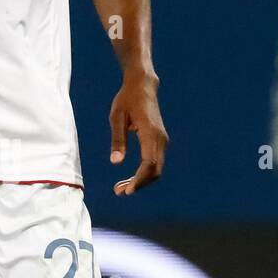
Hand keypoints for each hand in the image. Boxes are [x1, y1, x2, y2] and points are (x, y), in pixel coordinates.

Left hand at [109, 70, 167, 195]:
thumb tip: (116, 162)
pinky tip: (129, 179)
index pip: (149, 163)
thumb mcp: (116, 117)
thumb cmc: (127, 99)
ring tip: (120, 188)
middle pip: (155, 171)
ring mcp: (162, 140)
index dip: (139, 179)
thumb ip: (117, 139)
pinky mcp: (159, 141)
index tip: (127, 190)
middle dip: (138, 184)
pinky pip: (154, 162)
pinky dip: (143, 174)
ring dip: (140, 181)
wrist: (143, 85)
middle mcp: (160, 139)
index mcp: (150, 133)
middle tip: (118, 192)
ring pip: (155, 169)